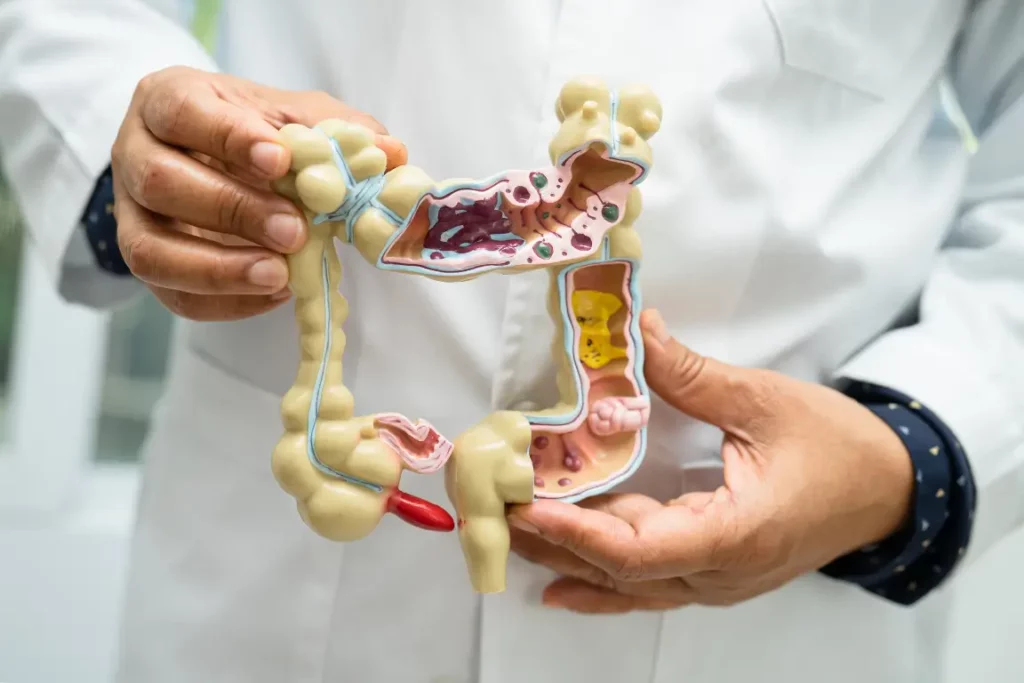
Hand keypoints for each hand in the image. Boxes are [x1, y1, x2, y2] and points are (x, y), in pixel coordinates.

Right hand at [110, 66, 406, 320]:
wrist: (216, 161)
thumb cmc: (256, 133)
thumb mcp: (294, 115)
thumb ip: (337, 131)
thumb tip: (391, 153)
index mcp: (167, 101)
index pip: (181, 112)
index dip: (227, 137)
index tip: (280, 160)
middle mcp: (135, 155)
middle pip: (161, 182)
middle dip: (232, 210)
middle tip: (293, 231)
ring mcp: (133, 217)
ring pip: (150, 250)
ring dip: (219, 269)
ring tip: (279, 275)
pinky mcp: (148, 265)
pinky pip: (172, 295)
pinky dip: (225, 301)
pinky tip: (273, 292)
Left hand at [507, 309, 913, 613]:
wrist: (891, 490)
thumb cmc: (838, 448)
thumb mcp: (765, 402)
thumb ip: (692, 376)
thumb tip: (637, 333)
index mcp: (736, 535)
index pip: (639, 550)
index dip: (578, 532)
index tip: (527, 507)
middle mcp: (719, 573)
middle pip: (618, 571)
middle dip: (551, 541)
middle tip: (492, 507)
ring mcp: (715, 581)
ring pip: (627, 583)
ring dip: (566, 557)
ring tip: (508, 533)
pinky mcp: (714, 572)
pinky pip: (646, 586)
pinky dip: (599, 583)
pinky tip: (558, 584)